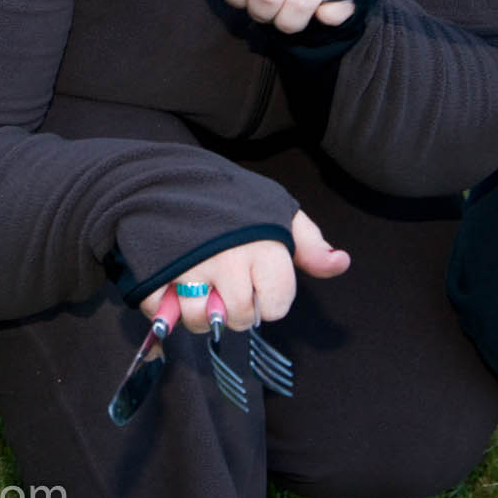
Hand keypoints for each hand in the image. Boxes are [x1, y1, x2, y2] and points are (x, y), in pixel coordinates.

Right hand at [140, 208, 349, 335]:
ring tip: (203, 288)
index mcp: (263, 247)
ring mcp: (190, 271)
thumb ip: (309, 242)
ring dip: (204, 313)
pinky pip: (167, 315)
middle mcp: (229, 262)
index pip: (277, 306)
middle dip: (237, 309)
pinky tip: (175, 286)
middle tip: (229, 284)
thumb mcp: (276, 210)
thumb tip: (341, 263)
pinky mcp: (156, 277)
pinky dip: (169, 308)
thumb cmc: (227, 197)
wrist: (164, 176)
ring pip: (204, 322)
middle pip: (241, 318)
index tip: (259, 280)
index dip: (270, 298)